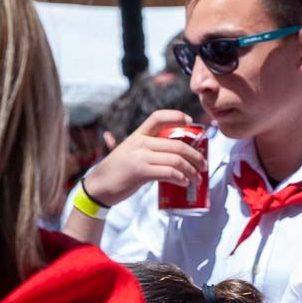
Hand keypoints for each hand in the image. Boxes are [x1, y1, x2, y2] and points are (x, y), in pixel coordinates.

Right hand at [80, 110, 205, 205]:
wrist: (98, 187)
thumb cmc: (118, 171)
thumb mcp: (131, 152)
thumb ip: (149, 149)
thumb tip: (174, 152)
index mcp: (138, 135)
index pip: (158, 117)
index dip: (177, 116)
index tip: (191, 122)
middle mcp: (140, 142)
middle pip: (177, 144)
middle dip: (195, 155)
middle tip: (203, 165)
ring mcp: (139, 156)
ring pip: (176, 159)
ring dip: (191, 171)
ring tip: (196, 179)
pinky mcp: (140, 171)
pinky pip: (168, 172)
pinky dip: (180, 178)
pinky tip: (184, 182)